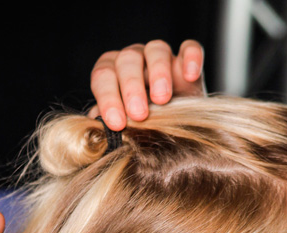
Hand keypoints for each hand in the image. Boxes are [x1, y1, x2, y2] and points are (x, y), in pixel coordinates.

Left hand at [88, 39, 205, 129]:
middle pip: (128, 59)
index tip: (117, 123)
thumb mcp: (124, 128)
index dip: (108, 98)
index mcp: (112, 72)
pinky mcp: (187, 59)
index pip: (103, 75)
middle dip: (131, 87)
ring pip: (156, 50)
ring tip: (162, 100)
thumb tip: (95, 129)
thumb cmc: (142, 128)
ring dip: (158, 72)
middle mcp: (134, 59)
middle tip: (139, 114)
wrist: (177, 130)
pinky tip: (190, 76)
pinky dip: (191, 58)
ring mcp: (161, 56)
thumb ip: (107, 125)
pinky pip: (190, 48)